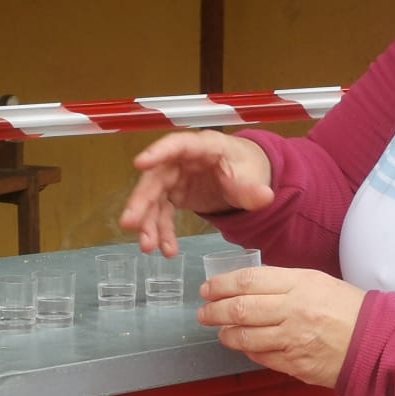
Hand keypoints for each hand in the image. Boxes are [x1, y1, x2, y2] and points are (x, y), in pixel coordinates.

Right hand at [120, 131, 274, 255]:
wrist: (246, 176)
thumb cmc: (246, 166)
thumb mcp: (252, 177)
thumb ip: (253, 189)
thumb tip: (264, 197)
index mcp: (203, 147)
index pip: (178, 145)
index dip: (159, 152)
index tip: (140, 164)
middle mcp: (182, 160)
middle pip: (156, 177)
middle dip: (142, 201)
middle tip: (130, 223)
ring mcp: (175, 178)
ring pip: (154, 198)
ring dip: (148, 223)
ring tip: (147, 247)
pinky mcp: (174, 194)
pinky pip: (163, 213)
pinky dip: (163, 232)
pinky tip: (167, 250)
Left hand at [197, 264, 363, 387]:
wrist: (378, 343)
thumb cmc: (349, 309)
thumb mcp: (318, 282)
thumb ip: (283, 283)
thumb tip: (247, 288)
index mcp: (300, 284)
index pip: (249, 281)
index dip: (222, 285)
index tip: (208, 289)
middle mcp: (294, 311)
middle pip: (240, 309)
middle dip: (214, 311)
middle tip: (204, 313)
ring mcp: (293, 340)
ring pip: (245, 337)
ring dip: (226, 334)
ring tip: (220, 331)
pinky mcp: (295, 365)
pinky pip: (262, 357)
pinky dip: (249, 351)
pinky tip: (246, 345)